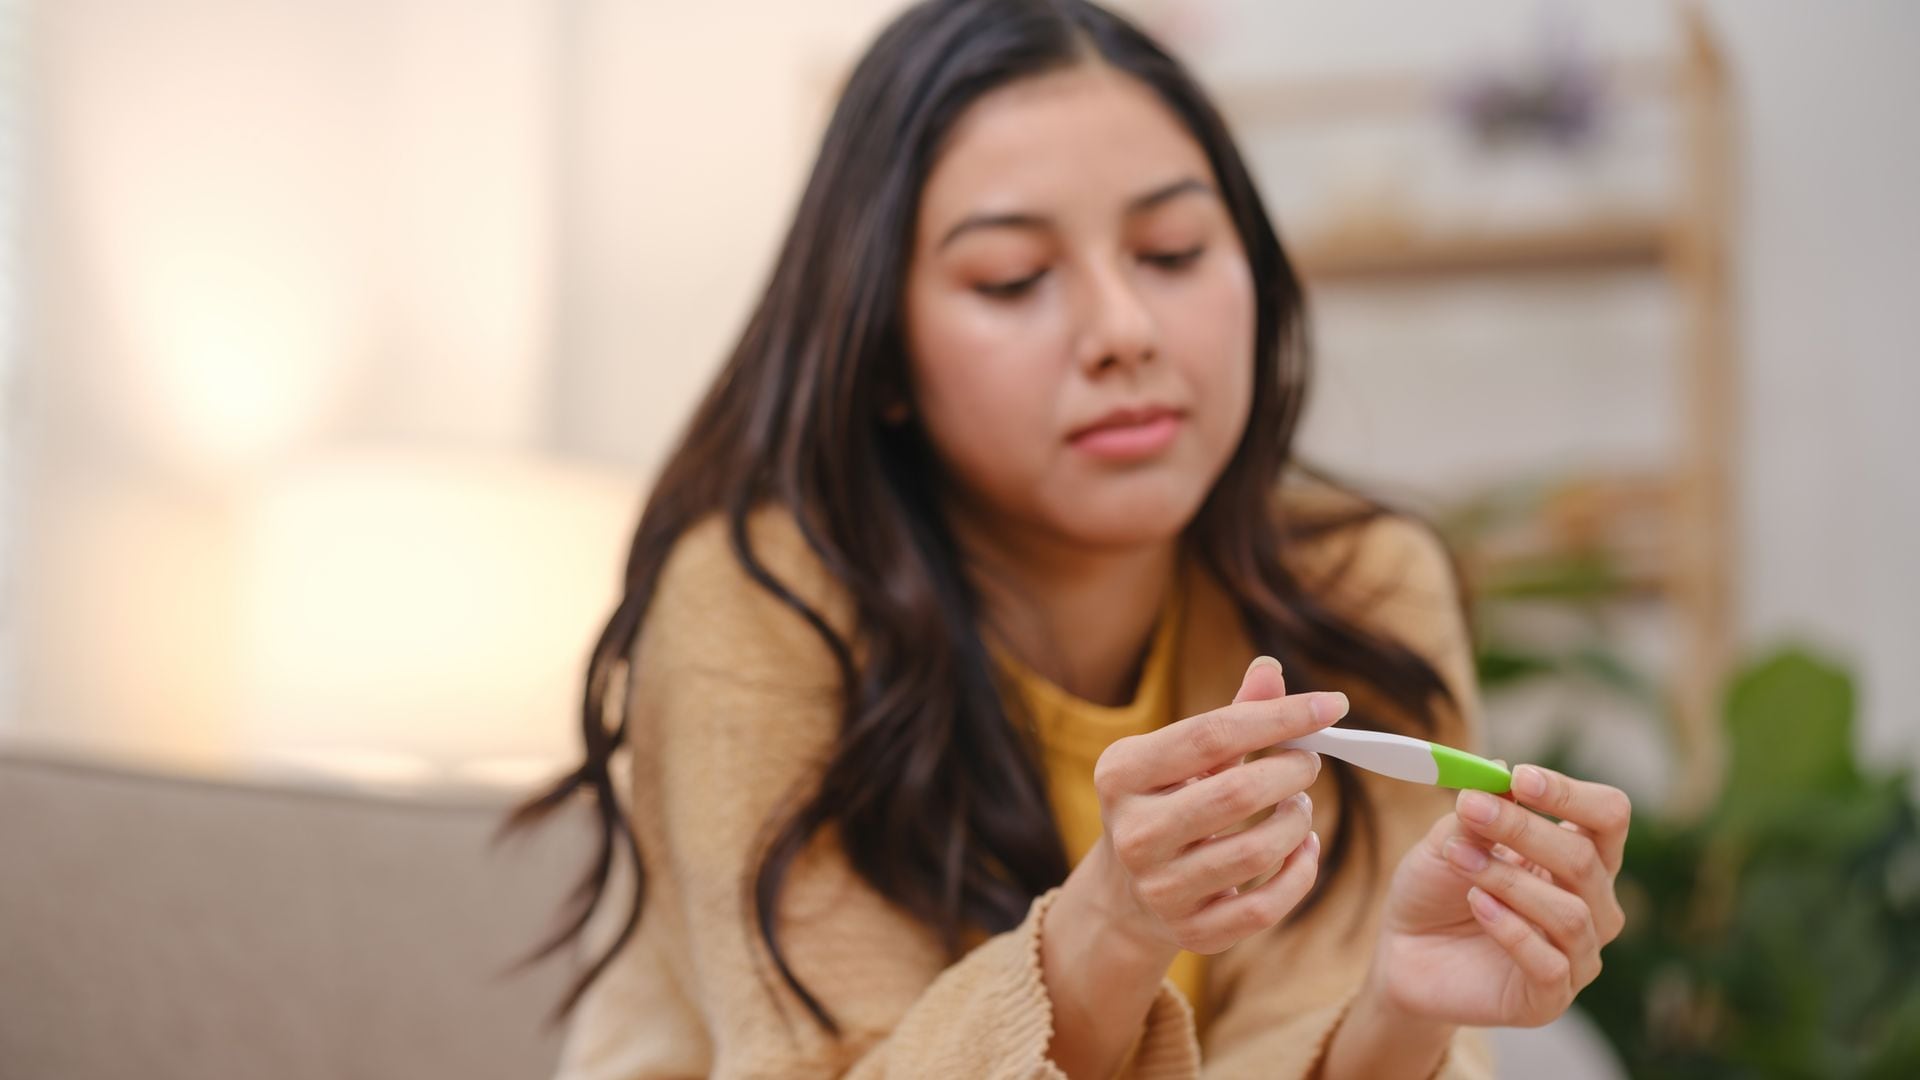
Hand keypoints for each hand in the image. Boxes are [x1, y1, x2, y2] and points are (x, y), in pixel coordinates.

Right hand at [1088, 656, 1343, 955]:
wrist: (1127, 890)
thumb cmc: (1169, 800)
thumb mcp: (1185, 755)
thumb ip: (1232, 714)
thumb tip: (1271, 668)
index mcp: (1121, 773)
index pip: (1211, 734)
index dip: (1279, 716)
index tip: (1332, 705)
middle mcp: (1133, 833)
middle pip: (1237, 794)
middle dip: (1291, 771)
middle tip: (1309, 761)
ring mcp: (1158, 889)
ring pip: (1256, 852)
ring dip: (1298, 822)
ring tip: (1300, 806)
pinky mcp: (1190, 933)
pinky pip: (1266, 907)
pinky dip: (1300, 873)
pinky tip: (1303, 848)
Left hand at [1364, 764, 1631, 1027]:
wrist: (1403, 953)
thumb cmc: (1436, 890)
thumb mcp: (1448, 840)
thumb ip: (1477, 810)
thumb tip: (1501, 769)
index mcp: (1578, 857)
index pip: (1608, 817)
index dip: (1571, 794)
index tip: (1521, 778)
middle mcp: (1591, 905)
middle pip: (1585, 859)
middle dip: (1524, 829)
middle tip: (1471, 808)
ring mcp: (1577, 955)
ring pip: (1569, 912)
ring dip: (1508, 879)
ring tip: (1459, 858)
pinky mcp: (1549, 997)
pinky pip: (1549, 963)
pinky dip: (1510, 928)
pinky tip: (1476, 904)